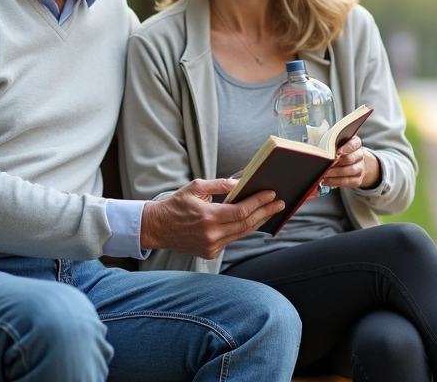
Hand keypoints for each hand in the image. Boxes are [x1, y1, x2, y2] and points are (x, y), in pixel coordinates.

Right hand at [140, 179, 284, 258]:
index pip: (242, 210)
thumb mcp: (195, 188)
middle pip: (247, 223)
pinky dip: (244, 229)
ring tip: (270, 211)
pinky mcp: (210, 253)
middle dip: (265, 212)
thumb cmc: (175, 205)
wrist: (157, 228)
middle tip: (279, 203)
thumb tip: (240, 183)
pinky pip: (233, 239)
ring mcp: (212, 246)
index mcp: (208, 216)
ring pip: (242, 233)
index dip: (259, 202)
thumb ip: (219, 185)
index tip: (272, 194)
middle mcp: (212, 234)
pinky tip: (253, 221)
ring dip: (258, 221)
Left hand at [320, 136, 379, 189]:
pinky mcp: (357, 179)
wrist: (355, 162)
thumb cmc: (342, 151)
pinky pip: (347, 182)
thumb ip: (332, 144)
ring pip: (350, 171)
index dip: (346, 148)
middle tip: (326, 164)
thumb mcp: (339, 143)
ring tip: (324, 174)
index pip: (353, 144)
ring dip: (335, 173)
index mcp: (356, 143)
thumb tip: (321, 149)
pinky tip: (326, 181)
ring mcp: (360, 168)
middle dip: (337, 162)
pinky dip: (335, 182)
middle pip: (350, 159)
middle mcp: (360, 155)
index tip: (337, 152)